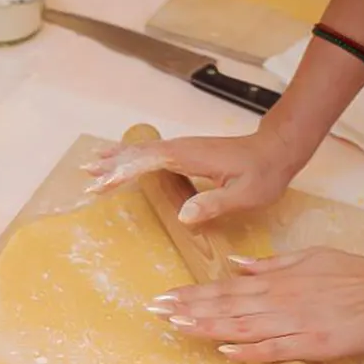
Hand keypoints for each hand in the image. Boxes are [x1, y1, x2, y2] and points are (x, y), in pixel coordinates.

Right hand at [84, 130, 303, 224]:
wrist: (277, 149)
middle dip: (111, 166)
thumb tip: (184, 215)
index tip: (102, 184)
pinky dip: (131, 157)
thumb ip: (214, 204)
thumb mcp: (245, 194)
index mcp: (189, 157)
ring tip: (92, 167)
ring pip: (141, 151)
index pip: (147, 162)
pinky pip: (150, 152)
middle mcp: (181, 148)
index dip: (123, 172)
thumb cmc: (264, 173)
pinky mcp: (185, 152)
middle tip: (86, 179)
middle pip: (138, 154)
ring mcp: (182, 148)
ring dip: (116, 159)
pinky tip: (121, 159)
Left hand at [148, 247, 363, 362]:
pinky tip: (225, 351)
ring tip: (178, 327)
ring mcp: (294, 322)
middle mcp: (278, 300)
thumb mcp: (306, 258)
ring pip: (243, 325)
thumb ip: (268, 265)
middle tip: (156, 312)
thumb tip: (234, 264)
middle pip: (225, 305)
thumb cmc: (352, 273)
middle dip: (188, 309)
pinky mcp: (313, 343)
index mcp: (276, 281)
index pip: (224, 288)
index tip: (164, 298)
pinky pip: (275, 347)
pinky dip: (249, 350)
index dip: (192, 294)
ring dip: (208, 326)